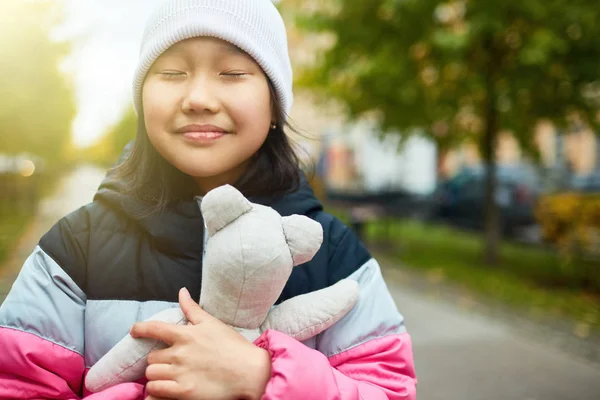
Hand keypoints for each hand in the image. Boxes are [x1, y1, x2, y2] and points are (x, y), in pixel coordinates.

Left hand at [131, 288, 271, 399]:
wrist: (250, 370)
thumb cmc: (232, 345)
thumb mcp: (211, 322)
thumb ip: (192, 308)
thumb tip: (181, 291)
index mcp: (185, 334)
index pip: (154, 329)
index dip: (140, 329)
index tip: (134, 331)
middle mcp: (180, 352)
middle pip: (151, 358)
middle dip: (157, 361)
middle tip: (170, 364)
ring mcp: (180, 372)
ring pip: (151, 375)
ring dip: (156, 377)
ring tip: (169, 377)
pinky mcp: (184, 392)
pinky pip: (155, 391)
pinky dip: (155, 392)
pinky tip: (163, 390)